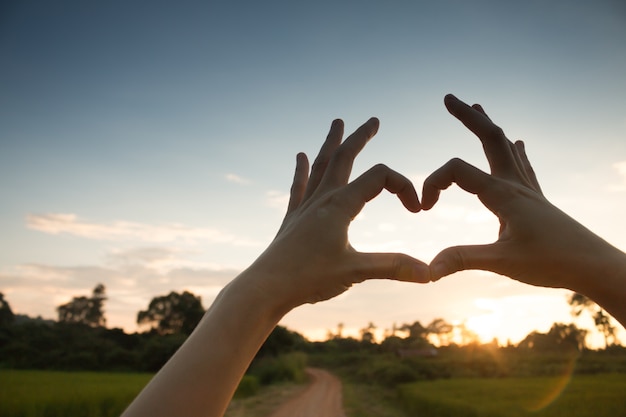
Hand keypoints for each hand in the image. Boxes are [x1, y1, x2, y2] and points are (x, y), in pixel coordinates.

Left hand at [248, 117, 429, 311]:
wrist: (266, 288)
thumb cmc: (308, 278)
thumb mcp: (355, 272)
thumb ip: (393, 267)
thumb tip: (431, 273)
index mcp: (340, 205)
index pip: (379, 178)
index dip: (403, 187)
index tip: (417, 210)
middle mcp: (322, 199)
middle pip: (344, 158)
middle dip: (361, 138)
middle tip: (374, 121)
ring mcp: (305, 207)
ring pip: (321, 166)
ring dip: (331, 144)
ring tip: (337, 123)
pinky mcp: (292, 219)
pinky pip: (299, 187)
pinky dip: (302, 170)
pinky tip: (300, 156)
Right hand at [422, 94, 623, 294]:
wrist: (594, 266)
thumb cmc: (552, 263)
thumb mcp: (502, 263)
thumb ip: (463, 260)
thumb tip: (428, 270)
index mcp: (503, 194)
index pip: (457, 171)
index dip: (433, 183)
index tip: (424, 209)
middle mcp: (515, 185)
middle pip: (490, 138)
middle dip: (468, 117)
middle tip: (448, 98)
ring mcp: (528, 190)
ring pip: (505, 147)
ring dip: (488, 126)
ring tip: (478, 106)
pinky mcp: (536, 200)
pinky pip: (522, 165)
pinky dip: (513, 150)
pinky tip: (518, 144)